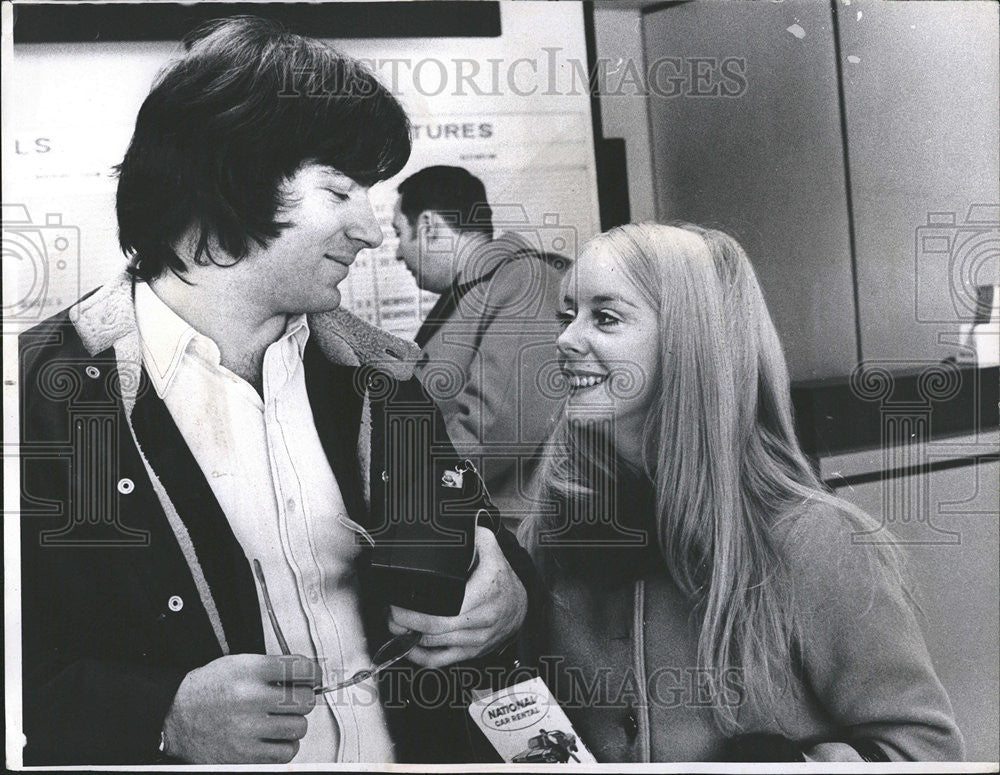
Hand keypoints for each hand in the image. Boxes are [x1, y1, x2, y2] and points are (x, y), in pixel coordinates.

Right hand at [161, 653, 320, 762]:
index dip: (312, 672)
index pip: (301, 669)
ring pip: (299, 727)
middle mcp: (251, 699)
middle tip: (294, 698)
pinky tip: (275, 737)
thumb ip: (272, 666)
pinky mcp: (246, 756)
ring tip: (281, 719)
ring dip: (294, 723)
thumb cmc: (206, 690)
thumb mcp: (237, 663)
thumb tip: (306, 674)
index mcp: (250, 672)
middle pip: (305, 700)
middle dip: (303, 698)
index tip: (312, 676)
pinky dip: (286, 745)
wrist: (175, 717)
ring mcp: (249, 730)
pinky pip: (286, 752)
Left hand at [388, 526, 527, 667]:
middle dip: (405, 624)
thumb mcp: (494, 554)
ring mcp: (475, 641)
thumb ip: (478, 537)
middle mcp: (480, 621)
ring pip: (434, 646)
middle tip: (390, 613)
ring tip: (395, 624)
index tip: (396, 602)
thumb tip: (462, 523)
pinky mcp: (470, 653)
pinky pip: (440, 661)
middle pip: (433, 631)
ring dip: (409, 638)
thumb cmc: (504, 582)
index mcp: (483, 595)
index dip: (414, 612)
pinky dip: (420, 657)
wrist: (521, 608)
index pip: (443, 612)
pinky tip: (408, 646)